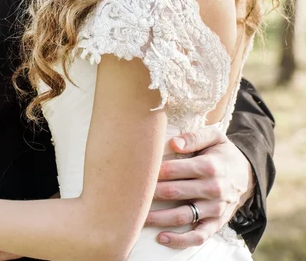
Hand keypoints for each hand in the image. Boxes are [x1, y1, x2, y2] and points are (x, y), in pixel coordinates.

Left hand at [146, 129, 254, 248]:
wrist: (247, 174)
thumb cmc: (221, 153)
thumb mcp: (214, 137)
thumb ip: (194, 137)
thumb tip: (174, 143)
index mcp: (210, 166)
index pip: (175, 170)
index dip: (154, 172)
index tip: (137, 172)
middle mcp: (214, 189)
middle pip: (174, 192)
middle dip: (150, 194)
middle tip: (130, 194)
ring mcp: (215, 209)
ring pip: (183, 216)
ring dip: (158, 218)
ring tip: (138, 218)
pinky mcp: (217, 223)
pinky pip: (199, 236)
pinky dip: (181, 240)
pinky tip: (161, 238)